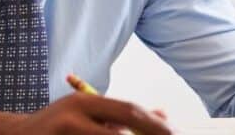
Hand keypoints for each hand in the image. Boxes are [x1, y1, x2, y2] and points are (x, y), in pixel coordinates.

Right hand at [6, 93, 171, 134]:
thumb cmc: (58, 128)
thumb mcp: (87, 115)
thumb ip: (119, 116)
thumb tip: (163, 115)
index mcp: (84, 102)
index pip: (128, 111)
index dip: (156, 125)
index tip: (176, 134)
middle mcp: (72, 116)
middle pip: (119, 134)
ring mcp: (62, 133)